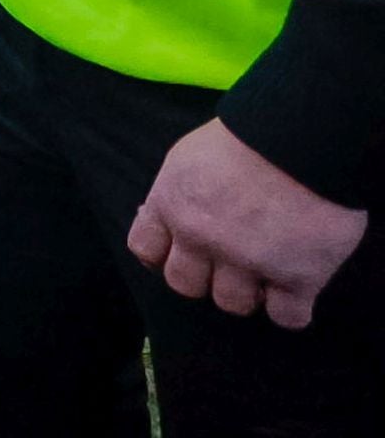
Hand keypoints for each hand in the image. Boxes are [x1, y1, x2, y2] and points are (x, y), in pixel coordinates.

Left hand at [128, 119, 367, 328]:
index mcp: (172, 203)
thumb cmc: (248, 133)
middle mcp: (203, 238)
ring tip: (265, 272)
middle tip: (229, 263)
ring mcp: (249, 260)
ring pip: (232, 304)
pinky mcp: (298, 275)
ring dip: (247, 293)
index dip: (162, 255)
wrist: (305, 134)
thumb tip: (168, 214)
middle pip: (185, 285)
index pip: (145, 248)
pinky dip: (291, 309)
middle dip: (205, 278)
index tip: (181, 252)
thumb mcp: (190, 155)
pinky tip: (296, 290)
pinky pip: (287, 317)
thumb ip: (177, 190)